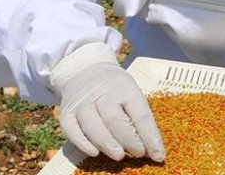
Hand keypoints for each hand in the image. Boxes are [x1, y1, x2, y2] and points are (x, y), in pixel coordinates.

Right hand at [50, 43, 164, 160]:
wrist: (86, 69)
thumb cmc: (115, 88)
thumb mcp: (131, 93)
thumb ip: (139, 119)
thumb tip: (152, 150)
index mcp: (125, 88)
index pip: (140, 114)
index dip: (150, 137)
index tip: (157, 155)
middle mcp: (102, 94)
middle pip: (115, 120)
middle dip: (128, 140)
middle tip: (138, 154)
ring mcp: (82, 103)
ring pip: (93, 126)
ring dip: (107, 144)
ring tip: (119, 155)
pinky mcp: (67, 112)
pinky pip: (72, 130)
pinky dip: (83, 143)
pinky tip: (94, 152)